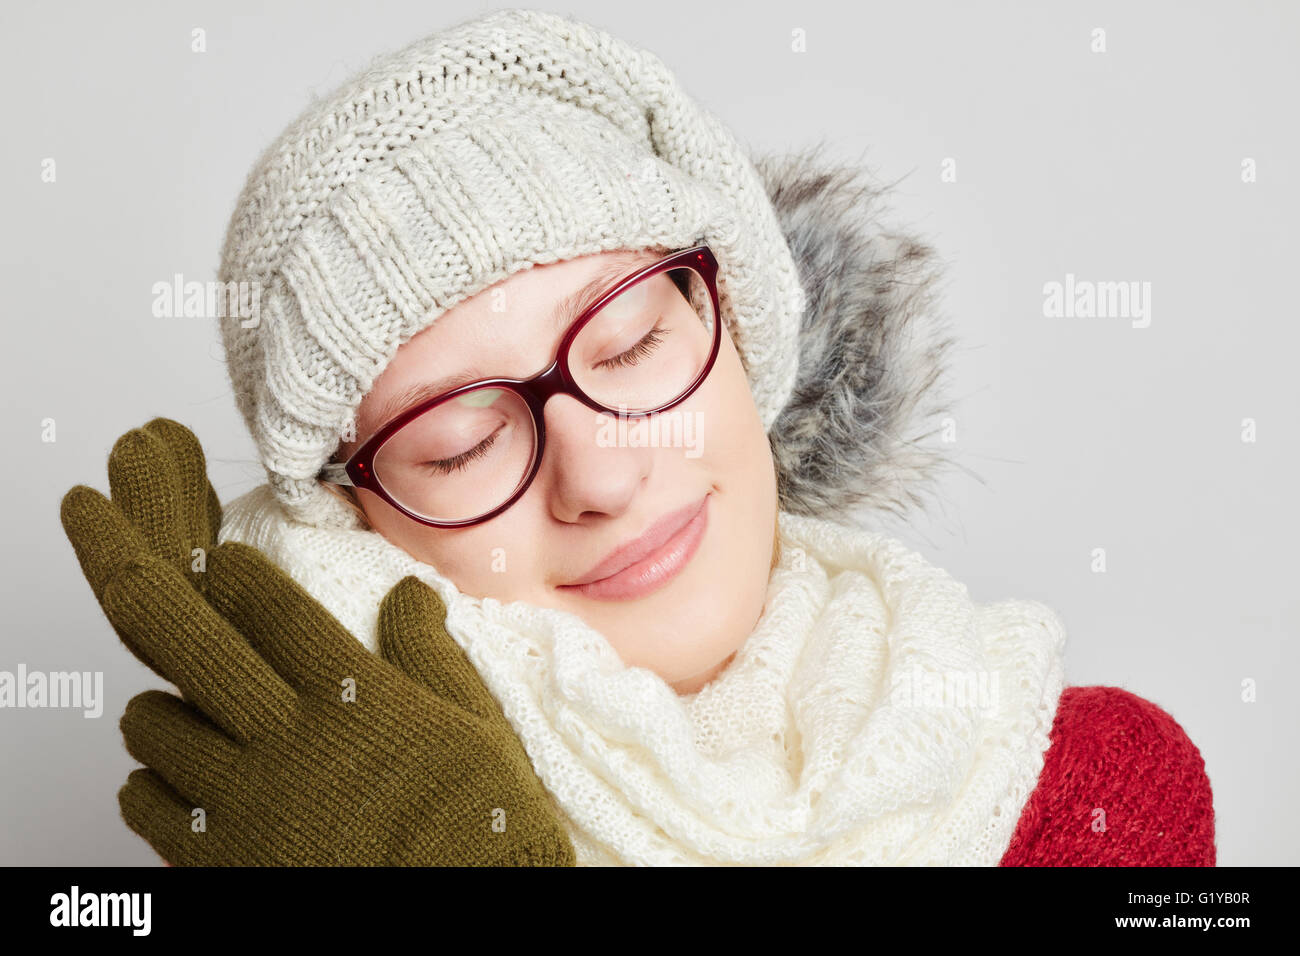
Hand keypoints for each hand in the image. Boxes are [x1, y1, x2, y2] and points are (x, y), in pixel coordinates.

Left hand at [60, 418, 574, 865]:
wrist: (460, 916)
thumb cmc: (481, 826)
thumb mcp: (478, 730)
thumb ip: (433, 656)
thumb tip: (410, 594)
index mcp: (354, 698)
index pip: (270, 610)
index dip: (234, 575)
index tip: (218, 559)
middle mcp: (288, 737)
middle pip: (188, 640)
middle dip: (135, 572)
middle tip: (101, 528)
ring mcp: (245, 798)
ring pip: (154, 722)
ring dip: (159, 703)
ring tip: (180, 703)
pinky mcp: (219, 858)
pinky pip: (147, 802)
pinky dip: (150, 779)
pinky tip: (176, 776)